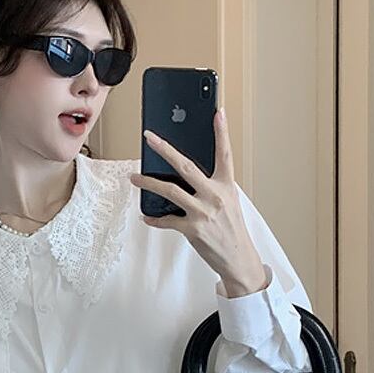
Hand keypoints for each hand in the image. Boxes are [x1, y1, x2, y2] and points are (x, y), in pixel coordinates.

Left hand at [129, 107, 268, 294]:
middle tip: (149, 137)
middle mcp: (215, 196)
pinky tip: (147, 216)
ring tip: (134, 177)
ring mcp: (203, 212)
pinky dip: (155, 218)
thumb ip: (213, 186)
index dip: (221, 132)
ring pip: (170, 191)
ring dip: (148, 182)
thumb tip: (188, 174)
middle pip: (185, 166)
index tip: (216, 113)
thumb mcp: (229, 202)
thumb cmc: (231, 229)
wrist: (238, 259)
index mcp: (226, 186)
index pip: (225, 154)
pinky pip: (167, 220)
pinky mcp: (193, 230)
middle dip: (164, 149)